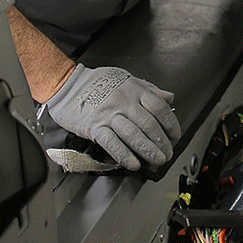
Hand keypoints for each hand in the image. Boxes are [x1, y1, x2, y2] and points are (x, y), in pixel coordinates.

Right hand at [43, 65, 180, 170]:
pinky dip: (124, 155)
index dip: (171, 123)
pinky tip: (134, 163)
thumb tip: (169, 98)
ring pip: (133, 135)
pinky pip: (112, 143)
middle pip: (149, 124)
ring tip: (157, 159)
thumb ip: (149, 90)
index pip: (159, 108)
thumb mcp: (127, 79)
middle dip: (161, 142)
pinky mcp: (95, 127)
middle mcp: (124, 102)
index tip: (175, 135)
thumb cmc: (97, 82)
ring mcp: (109, 115)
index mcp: (134, 90)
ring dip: (148, 150)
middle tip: (168, 153)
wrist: (67, 85)